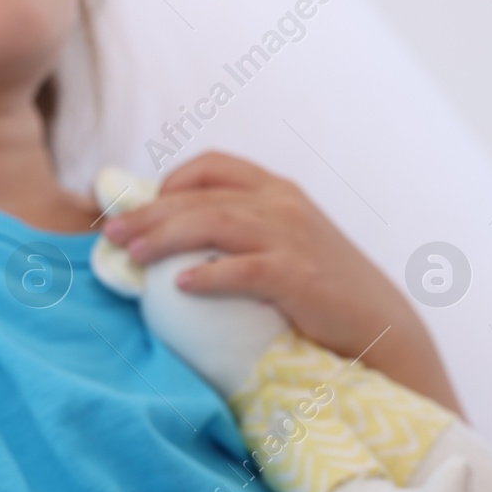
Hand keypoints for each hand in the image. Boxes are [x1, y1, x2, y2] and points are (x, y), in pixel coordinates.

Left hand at [102, 152, 456, 407]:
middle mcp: (282, 203)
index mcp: (277, 190)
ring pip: (213, 222)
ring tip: (131, 256)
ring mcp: (292, 237)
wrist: (379, 326)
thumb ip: (243, 235)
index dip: (167, 182)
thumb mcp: (285, 247)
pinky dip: (208, 275)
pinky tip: (178, 286)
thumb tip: (178, 250)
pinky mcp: (299, 275)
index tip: (138, 209)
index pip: (211, 166)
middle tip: (112, 235)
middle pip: (200, 195)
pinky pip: (243, 269)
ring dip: (164, 237)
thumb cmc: (322, 293)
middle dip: (149, 212)